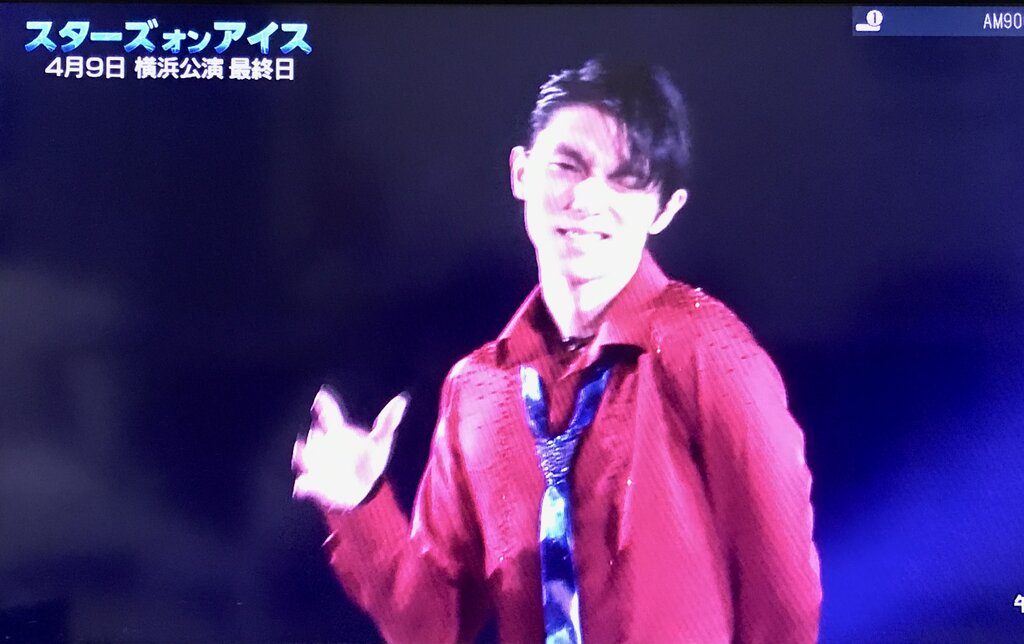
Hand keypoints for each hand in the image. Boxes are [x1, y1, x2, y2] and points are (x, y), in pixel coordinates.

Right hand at [292, 386, 408, 509]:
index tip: (321, 394)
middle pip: (315, 435)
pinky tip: (303, 486)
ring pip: (304, 456)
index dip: (325, 404)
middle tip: (319, 432)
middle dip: (316, 435)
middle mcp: (325, 445)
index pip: (330, 414)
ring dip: (305, 455)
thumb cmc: (370, 460)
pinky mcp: (315, 483)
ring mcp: (318, 464)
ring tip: (309, 454)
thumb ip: (389, 420)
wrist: (364, 489)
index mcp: (340, 432)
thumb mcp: (381, 440)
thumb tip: (403, 398)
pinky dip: (303, 485)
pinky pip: (304, 484)